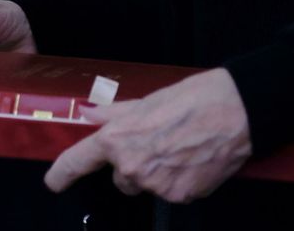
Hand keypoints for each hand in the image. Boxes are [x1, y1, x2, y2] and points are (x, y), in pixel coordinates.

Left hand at [45, 70, 251, 202]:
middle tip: (160, 141)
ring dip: (160, 173)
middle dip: (134, 164)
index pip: (77, 162)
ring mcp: (157, 185)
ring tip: (184, 147)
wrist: (239, 110)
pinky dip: (182, 180)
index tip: (54, 182)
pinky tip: (196, 159)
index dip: (61, 174)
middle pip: (121, 178)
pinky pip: (173, 193)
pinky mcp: (181, 196)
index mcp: (119, 139)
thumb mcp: (150, 99)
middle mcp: (132, 167)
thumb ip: (116, 113)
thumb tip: (90, 113)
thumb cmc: (196, 97)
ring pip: (148, 186)